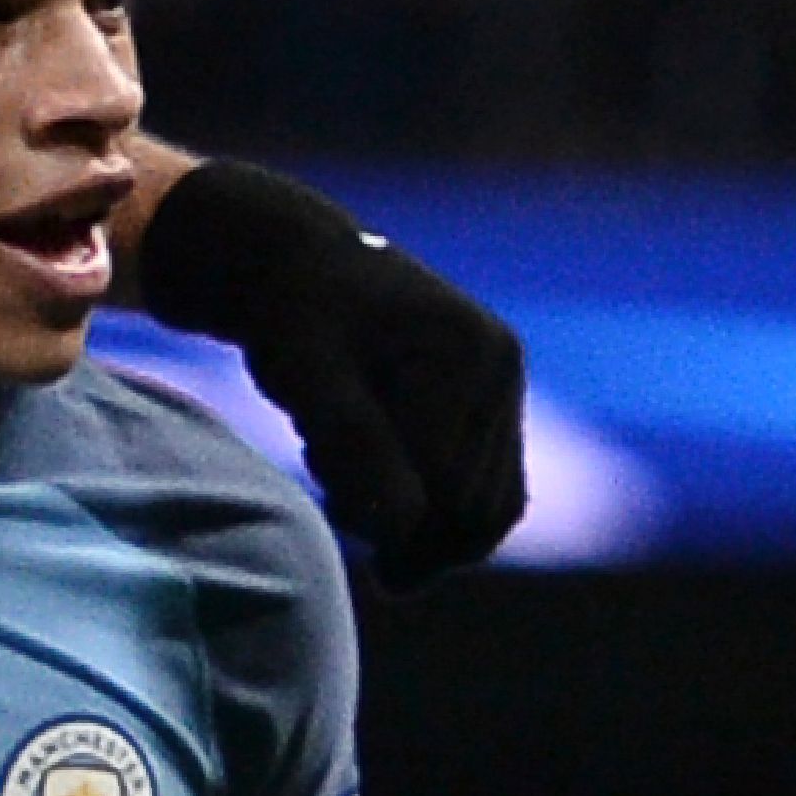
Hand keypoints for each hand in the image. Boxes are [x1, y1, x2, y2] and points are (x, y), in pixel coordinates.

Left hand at [132, 158, 529, 584]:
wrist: (300, 268)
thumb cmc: (293, 318)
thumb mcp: (308, 378)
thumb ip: (355, 446)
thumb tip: (405, 527)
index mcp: (469, 352)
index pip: (444, 487)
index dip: (382, 514)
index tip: (322, 476)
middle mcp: (501, 368)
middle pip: (471, 508)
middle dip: (400, 519)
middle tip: (330, 476)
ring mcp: (502, 389)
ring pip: (483, 511)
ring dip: (417, 520)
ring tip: (348, 467)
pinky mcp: (492, 407)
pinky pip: (485, 496)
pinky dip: (435, 511)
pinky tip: (376, 477)